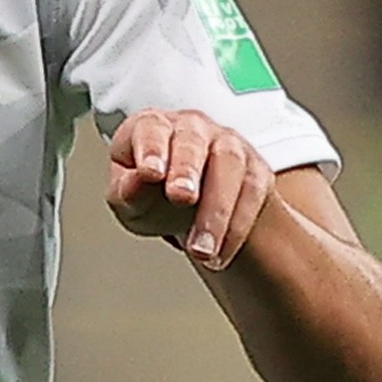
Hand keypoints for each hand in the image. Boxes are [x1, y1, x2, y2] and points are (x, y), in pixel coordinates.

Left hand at [106, 108, 275, 271]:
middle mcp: (192, 128)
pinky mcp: (255, 171)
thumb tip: (133, 185)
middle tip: (181, 198)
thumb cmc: (151, 191)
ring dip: (217, 209)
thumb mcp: (127, 197)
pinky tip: (220, 254)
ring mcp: (228, 145)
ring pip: (229, 165)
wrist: (189, 203)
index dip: (151, 149)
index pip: (151, 129)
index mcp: (153, 126)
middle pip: (192, 142)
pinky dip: (236, 228)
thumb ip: (126, 191)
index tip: (150, 173)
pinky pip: (252, 193)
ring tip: (202, 249)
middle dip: (187, 170)